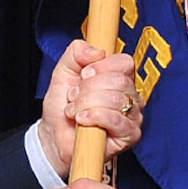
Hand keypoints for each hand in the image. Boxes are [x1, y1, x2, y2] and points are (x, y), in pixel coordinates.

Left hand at [38, 40, 141, 177]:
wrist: (54, 137)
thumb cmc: (62, 107)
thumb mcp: (63, 71)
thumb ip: (77, 52)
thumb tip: (97, 51)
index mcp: (119, 77)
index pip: (124, 62)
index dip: (101, 67)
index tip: (83, 75)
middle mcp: (130, 95)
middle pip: (120, 81)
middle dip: (89, 88)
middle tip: (73, 96)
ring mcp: (133, 115)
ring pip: (117, 99)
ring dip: (87, 104)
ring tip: (74, 111)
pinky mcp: (130, 135)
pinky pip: (117, 120)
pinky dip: (95, 117)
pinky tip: (82, 120)